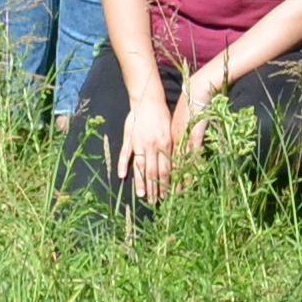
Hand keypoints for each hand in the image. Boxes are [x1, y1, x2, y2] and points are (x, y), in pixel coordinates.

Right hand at [119, 89, 180, 204]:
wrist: (147, 99)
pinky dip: (123, 165)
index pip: (166, 169)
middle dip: (155, 188)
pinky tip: (122, 176)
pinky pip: (125, 154)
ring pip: (140, 166)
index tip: (168, 196)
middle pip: (153, 171)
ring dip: (141, 182)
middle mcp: (152, 145)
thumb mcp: (171, 131)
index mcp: (165, 144)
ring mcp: (139, 142)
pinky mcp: (129, 138)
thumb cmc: (162, 115)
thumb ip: (172, 148)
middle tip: (155, 202)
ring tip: (141, 195)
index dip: (167, 184)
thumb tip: (179, 165)